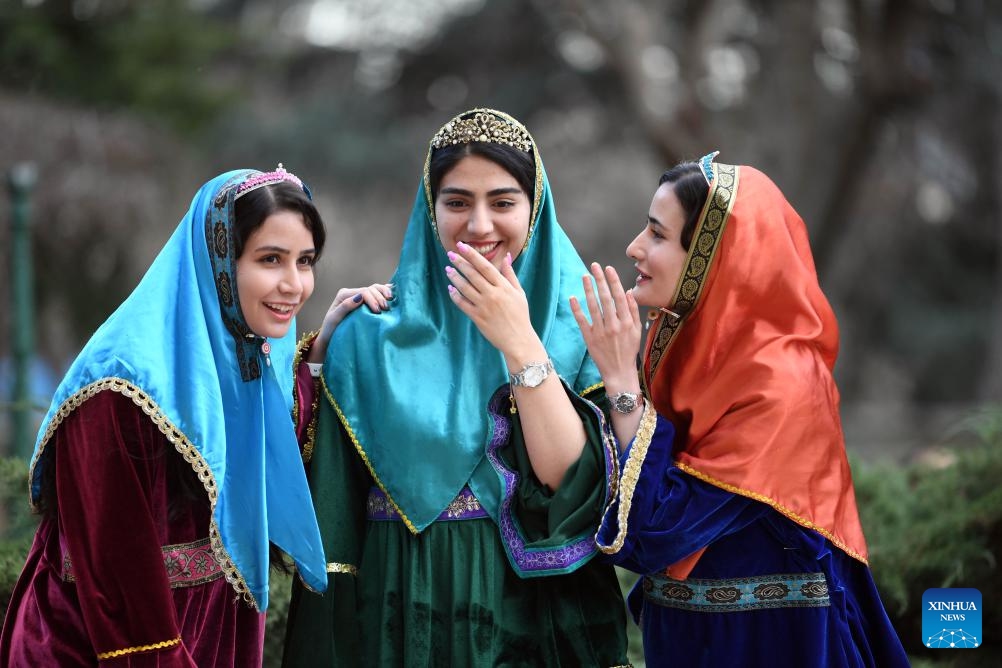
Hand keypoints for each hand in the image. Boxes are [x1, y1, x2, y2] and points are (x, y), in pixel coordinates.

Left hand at [309, 283, 392, 362]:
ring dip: (384, 293)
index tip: (378, 311)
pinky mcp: (364, 302)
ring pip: (375, 289)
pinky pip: (376, 293)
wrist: (329, 338)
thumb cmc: (331, 330)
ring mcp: (358, 296)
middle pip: (370, 289)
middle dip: (380, 297)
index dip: (373, 299)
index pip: (363, 292)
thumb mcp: (334, 319)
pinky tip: (392, 292)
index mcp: (344, 294)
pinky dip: (385, 292)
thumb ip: (345, 307)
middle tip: (386, 309)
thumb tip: (359, 297)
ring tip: (391, 301)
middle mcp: (351, 293)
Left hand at [444, 242, 540, 360]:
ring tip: (448, 269)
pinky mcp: (477, 317)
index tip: (462, 246)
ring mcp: (484, 306)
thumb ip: (510, 274)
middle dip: (460, 262)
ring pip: (465, 288)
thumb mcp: (519, 293)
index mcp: (503, 287)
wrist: (518, 340)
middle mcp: (493, 294)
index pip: (485, 266)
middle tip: (450, 254)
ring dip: (455, 277)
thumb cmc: (520, 315)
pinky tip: (450, 288)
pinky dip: (455, 295)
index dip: (472, 255)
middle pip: (473, 274)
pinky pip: (462, 304)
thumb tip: (506, 256)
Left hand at [569, 263, 641, 389]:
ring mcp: (600, 332)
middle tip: (594, 266)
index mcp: (627, 322)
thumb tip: (627, 292)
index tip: (608, 268)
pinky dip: (577, 309)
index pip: (619, 297)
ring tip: (584, 276)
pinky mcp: (589, 339)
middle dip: (600, 280)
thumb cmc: (629, 350)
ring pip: (593, 307)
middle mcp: (614, 325)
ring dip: (588, 290)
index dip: (613, 281)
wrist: (619, 372)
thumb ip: (632, 311)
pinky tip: (572, 297)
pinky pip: (582, 321)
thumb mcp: (637, 330)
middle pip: (606, 298)